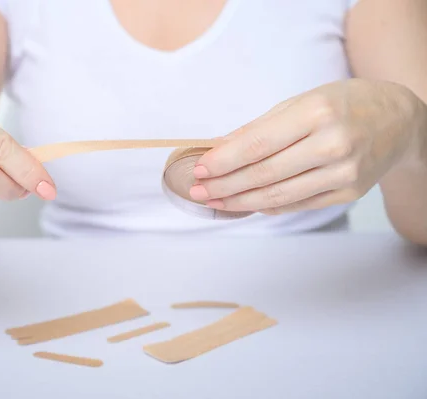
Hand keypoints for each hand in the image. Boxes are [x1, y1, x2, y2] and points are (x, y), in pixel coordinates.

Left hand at [190, 79, 424, 214]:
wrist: (399, 120)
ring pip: (278, 196)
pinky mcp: (348, 194)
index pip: (258, 144)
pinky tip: (246, 203)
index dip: (224, 160)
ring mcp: (344, 173)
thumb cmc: (344, 104)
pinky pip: (297, 205)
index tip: (199, 168)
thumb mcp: (301, 101)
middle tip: (199, 191)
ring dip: (239, 202)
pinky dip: (267, 206)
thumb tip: (219, 148)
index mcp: (318, 113)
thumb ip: (260, 126)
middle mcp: (333, 144)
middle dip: (224, 186)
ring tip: (214, 201)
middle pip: (264, 174)